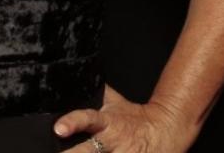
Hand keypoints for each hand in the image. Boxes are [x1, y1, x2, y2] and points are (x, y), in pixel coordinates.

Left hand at [54, 85, 193, 152]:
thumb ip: (95, 93)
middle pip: (89, 150)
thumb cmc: (135, 117)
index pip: (88, 119)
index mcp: (107, 122)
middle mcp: (113, 142)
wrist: (165, 130)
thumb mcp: (115, 102)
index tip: (59, 129)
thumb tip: (74, 78)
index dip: (72, 123)